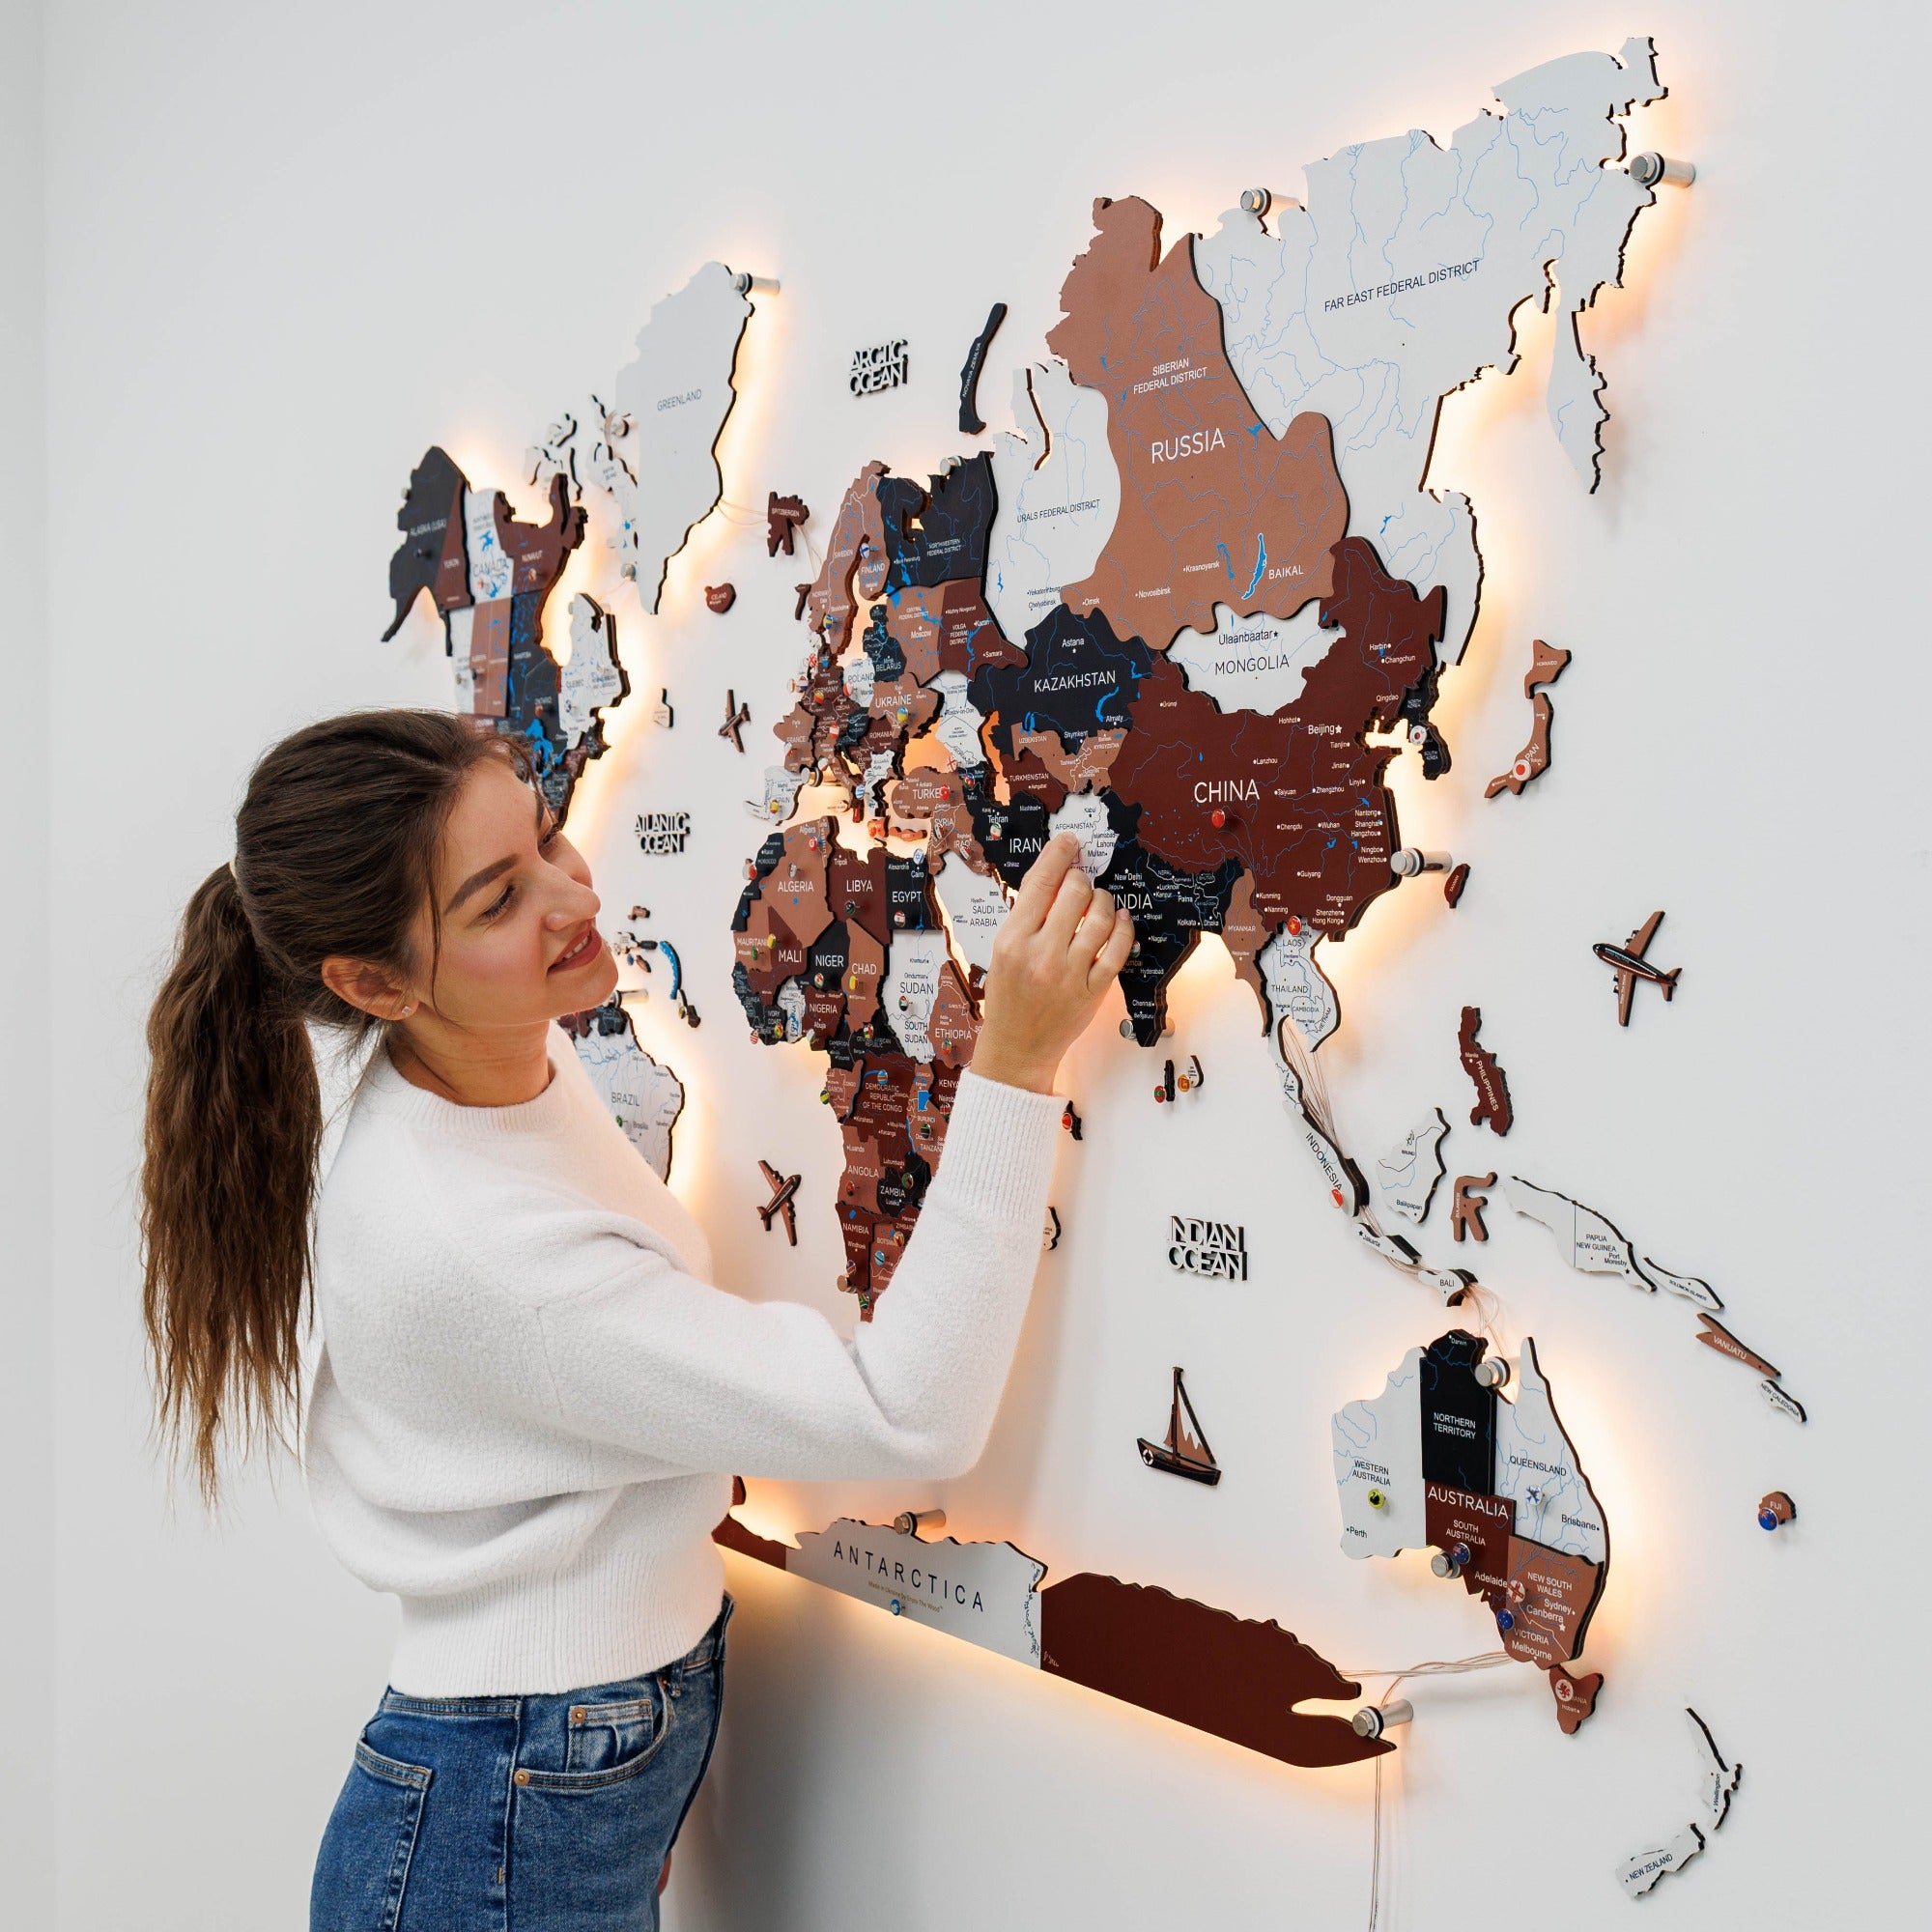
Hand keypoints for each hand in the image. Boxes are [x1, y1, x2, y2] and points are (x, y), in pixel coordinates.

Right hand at [969, 833, 1134, 1094]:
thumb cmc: (1008, 996)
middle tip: (1082, 881)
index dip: (1058, 854)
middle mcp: (1040, 954)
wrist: (1016, 1046)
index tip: (1069, 842)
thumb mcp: (1003, 951)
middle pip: (1074, 893)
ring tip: (1098, 902)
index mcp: (1012, 940)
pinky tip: (1119, 920)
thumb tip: (1056, 876)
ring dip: (1104, 901)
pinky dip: (1122, 928)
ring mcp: (1069, 973)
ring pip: (1100, 917)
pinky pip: (1117, 949)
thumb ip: (1027, 916)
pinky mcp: (1092, 991)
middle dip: (1082, 879)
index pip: (1040, 883)